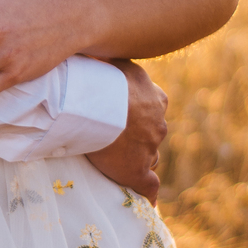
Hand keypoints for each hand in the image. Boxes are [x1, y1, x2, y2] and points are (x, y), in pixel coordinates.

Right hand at [84, 61, 167, 202]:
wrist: (96, 106)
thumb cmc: (96, 79)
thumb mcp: (105, 59)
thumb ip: (105, 57)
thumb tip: (90, 45)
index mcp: (153, 96)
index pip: (151, 108)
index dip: (138, 113)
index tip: (123, 116)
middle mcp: (157, 122)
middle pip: (152, 133)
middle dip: (139, 137)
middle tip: (115, 139)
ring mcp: (150, 148)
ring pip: (149, 157)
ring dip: (138, 159)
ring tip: (118, 163)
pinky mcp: (138, 171)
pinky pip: (148, 186)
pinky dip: (149, 194)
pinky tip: (150, 203)